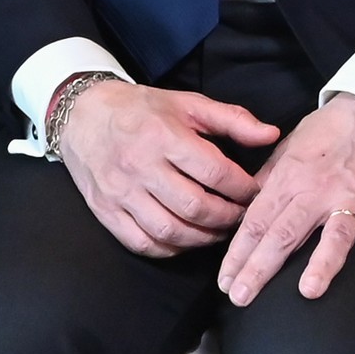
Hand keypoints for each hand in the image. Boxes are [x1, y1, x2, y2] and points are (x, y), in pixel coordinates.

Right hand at [55, 79, 276, 255]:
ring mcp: (120, 191)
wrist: (82, 115)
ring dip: (203, 238)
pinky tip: (185, 239)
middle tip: (241, 216)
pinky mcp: (105, 210)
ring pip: (170, 231)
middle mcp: (139, 165)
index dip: (243, 188)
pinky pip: (142, 243)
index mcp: (162, 135)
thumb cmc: (140, 109)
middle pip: (195, 207)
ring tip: (218, 230)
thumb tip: (271, 135)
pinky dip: (169, 249)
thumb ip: (232, 119)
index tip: (254, 192)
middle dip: (228, 218)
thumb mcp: (187, 104)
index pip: (215, 172)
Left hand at [217, 95, 354, 306]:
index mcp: (291, 179)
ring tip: (307, 292)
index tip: (225, 280)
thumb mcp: (288, 148)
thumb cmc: (330, 130)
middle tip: (241, 296)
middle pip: (285, 233)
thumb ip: (267, 180)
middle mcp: (320, 192)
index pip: (257, 221)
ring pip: (336, 235)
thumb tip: (243, 209)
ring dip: (323, 264)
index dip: (238, 252)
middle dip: (260, 267)